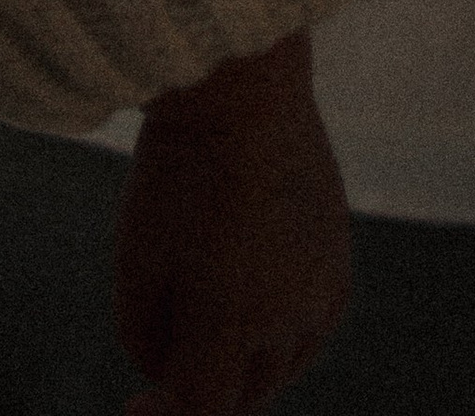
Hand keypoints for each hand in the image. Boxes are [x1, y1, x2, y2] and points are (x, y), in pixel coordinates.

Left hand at [115, 32, 349, 415]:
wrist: (244, 90)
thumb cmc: (177, 169)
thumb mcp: (137, 255)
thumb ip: (144, 336)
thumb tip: (164, 374)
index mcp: (234, 317)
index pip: (205, 410)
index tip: (134, 409)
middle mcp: (289, 317)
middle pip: (243, 395)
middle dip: (204, 388)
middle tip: (168, 365)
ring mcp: (323, 295)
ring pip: (279, 367)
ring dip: (242, 365)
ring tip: (203, 322)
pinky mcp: (340, 270)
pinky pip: (308, 332)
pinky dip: (276, 333)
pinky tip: (247, 296)